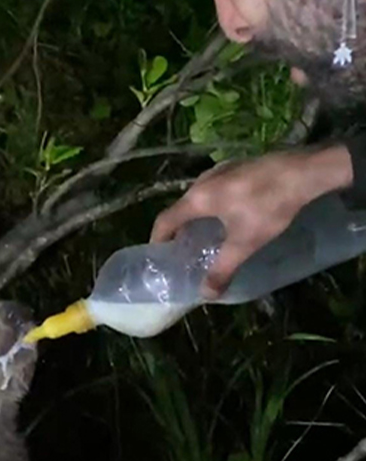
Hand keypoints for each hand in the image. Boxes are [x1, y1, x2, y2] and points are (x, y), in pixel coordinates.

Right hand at [150, 145, 351, 299]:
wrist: (302, 172)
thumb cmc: (268, 207)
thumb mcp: (245, 243)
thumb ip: (223, 268)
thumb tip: (205, 294)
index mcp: (197, 199)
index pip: (165, 219)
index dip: (158, 238)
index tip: (158, 253)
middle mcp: (202, 181)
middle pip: (181, 207)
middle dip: (179, 229)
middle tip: (185, 248)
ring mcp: (220, 170)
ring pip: (199, 197)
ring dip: (196, 216)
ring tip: (207, 233)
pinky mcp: (237, 166)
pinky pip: (214, 188)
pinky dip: (212, 204)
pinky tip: (231, 213)